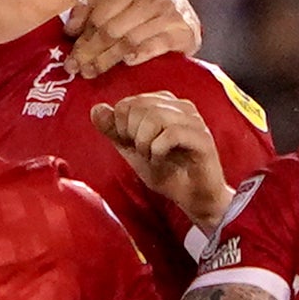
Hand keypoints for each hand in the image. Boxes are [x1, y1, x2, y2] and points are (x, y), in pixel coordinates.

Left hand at [61, 0, 200, 76]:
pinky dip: (140, 55)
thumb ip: (91, 10)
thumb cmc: (144, 11)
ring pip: (129, 41)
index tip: (69, 57)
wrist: (185, 16)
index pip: (99, 15)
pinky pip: (156, 46)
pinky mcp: (184, 32)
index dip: (82, 38)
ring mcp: (170, 14)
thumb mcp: (116, 1)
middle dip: (89, 52)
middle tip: (75, 69)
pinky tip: (127, 63)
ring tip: (92, 72)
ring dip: (107, 60)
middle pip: (111, 30)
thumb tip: (69, 29)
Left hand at [90, 91, 233, 228]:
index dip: (121, 126)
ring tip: (150, 156)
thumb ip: (114, 129)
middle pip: (140, 106)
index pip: (129, 103)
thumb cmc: (166, 170)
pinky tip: (161, 160)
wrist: (191, 196)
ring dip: (144, 142)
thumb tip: (96, 109)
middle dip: (131, 133)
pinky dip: (157, 150)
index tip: (130, 144)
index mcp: (164, 104)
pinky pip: (171, 133)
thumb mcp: (132, 150)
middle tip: (141, 151)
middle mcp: (181, 106)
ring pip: (155, 116)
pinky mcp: (202, 138)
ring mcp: (194, 120)